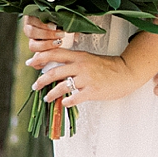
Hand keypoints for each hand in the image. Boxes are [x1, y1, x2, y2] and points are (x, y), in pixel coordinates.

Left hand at [24, 19, 140, 106]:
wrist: (127, 72)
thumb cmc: (109, 66)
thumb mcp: (90, 59)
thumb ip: (75, 62)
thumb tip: (58, 67)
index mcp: (79, 56)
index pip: (55, 53)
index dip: (40, 57)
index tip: (30, 63)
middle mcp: (81, 66)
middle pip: (54, 71)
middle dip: (41, 80)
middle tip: (35, 86)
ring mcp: (86, 79)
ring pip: (61, 86)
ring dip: (51, 94)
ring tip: (46, 98)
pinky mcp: (92, 91)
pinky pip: (74, 98)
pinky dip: (66, 102)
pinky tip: (63, 103)